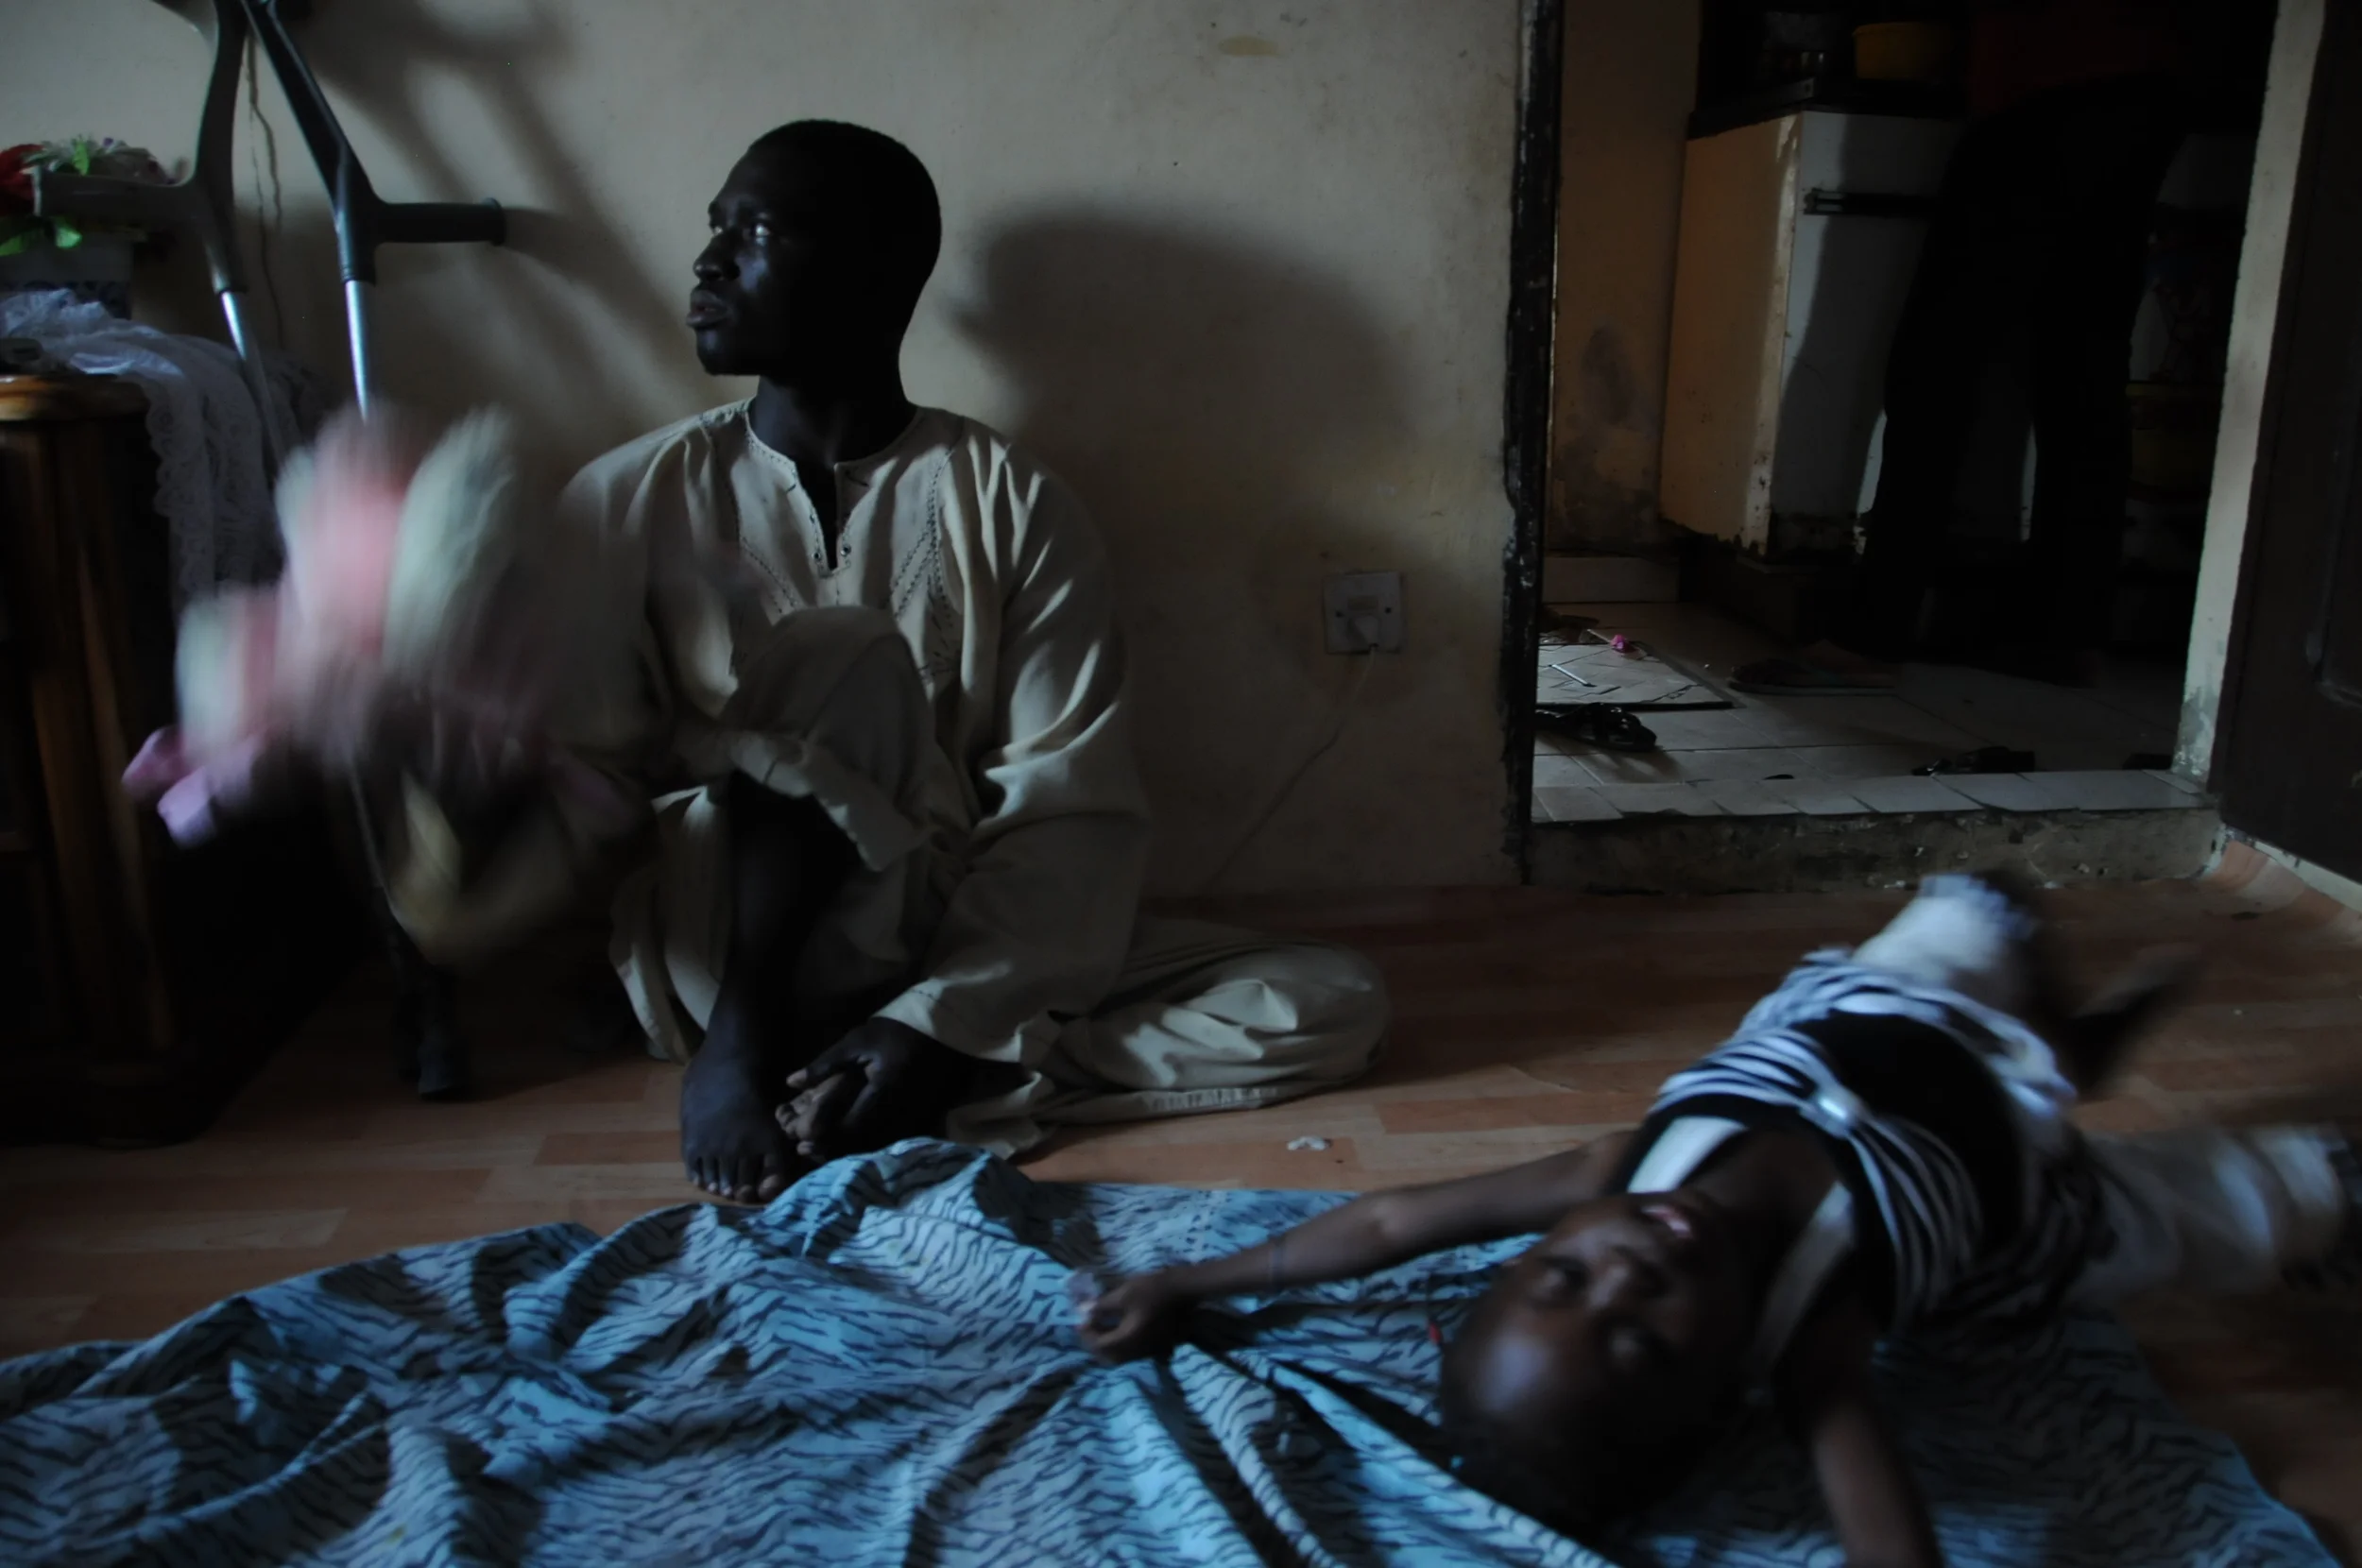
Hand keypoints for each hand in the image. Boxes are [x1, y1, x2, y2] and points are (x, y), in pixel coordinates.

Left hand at [778, 1016, 964, 1160]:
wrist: (943, 1029)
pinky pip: (893, 1138)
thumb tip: (790, 1082)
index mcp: (884, 1090)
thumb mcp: (857, 1041)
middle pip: (863, 1141)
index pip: (852, 1125)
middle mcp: (900, 1109)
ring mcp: (914, 1115)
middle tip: (808, 1151)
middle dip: (835, 1149)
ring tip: (825, 1150)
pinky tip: (855, 1143)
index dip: (827, 1138)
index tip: (803, 1143)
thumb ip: (825, 1064)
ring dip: (851, 1150)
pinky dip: (871, 1143)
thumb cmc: (897, 1031)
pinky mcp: (922, 1117)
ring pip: (877, 1143)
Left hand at [1074, 1272, 1195, 1362]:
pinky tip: (1120, 1329)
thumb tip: (1083, 1312)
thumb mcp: (1123, 1294)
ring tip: (1103, 1326)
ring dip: (1109, 1344)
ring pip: (1122, 1356)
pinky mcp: (1157, 1346)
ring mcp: (1149, 1350)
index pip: (1100, 1345)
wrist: (1183, 1289)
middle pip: (1110, 1356)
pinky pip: (1134, 1352)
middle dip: (1096, 1343)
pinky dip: (1122, 1344)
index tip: (1082, 1320)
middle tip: (1090, 1327)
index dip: (1087, 1334)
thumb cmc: (1152, 1289)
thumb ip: (1102, 1306)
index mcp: (1128, 1340)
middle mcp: (1138, 1350)